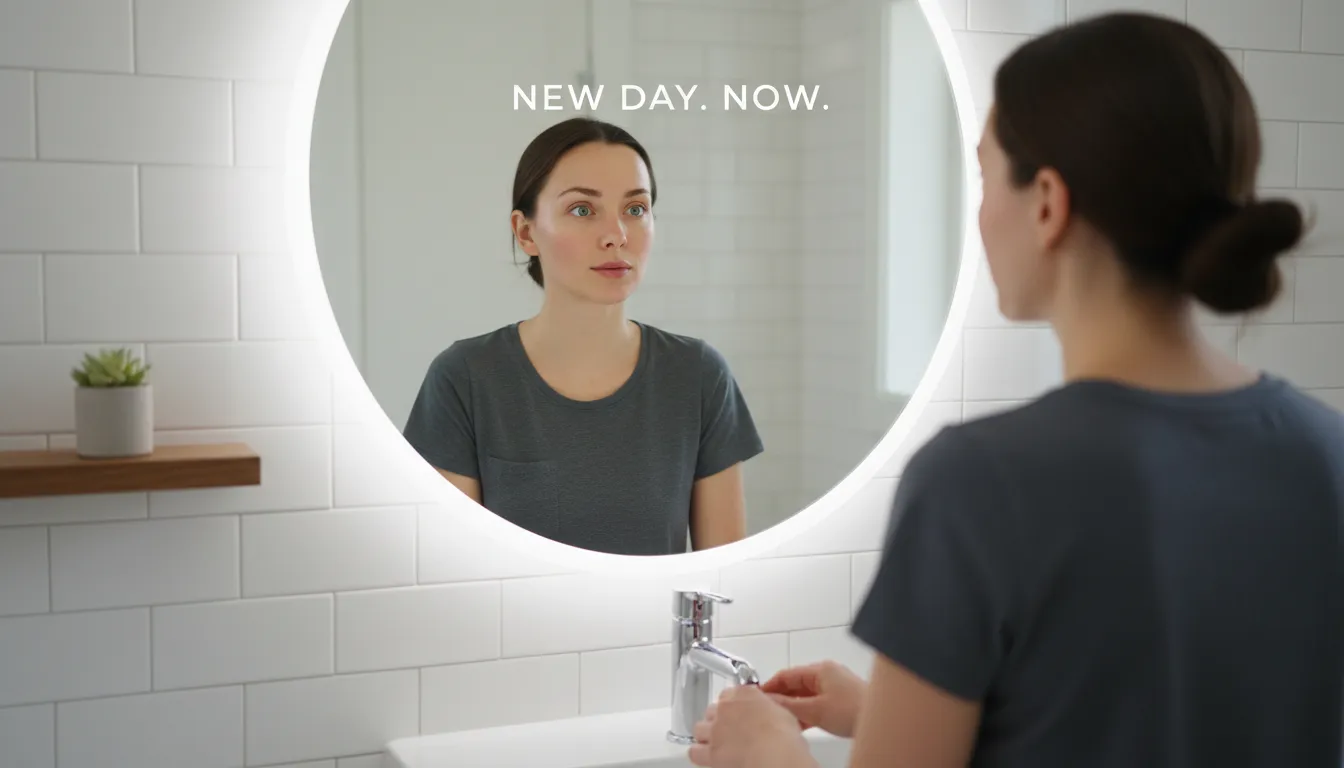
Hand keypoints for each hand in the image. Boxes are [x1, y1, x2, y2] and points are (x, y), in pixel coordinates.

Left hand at [687, 684, 810, 767]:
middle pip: (713, 709)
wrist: (772, 755)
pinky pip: (695, 751)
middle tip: (730, 727)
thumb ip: (768, 708)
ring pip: (700, 728)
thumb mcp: (782, 713)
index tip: (739, 709)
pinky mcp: (709, 752)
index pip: (731, 693)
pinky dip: (699, 753)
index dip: (735, 703)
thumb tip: (768, 713)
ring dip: (706, 733)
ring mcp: (715, 730)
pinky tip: (707, 755)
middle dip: (719, 717)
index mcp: (744, 694)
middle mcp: (725, 709)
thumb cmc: (782, 736)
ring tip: (716, 741)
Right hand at [759, 660, 867, 737]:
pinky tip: (800, 723)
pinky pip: (817, 701)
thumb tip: (770, 701)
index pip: (786, 674)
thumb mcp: (815, 710)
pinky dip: (807, 711)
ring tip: (782, 719)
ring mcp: (836, 685)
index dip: (770, 686)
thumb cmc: (855, 709)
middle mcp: (828, 673)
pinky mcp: (842, 698)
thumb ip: (789, 705)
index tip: (758, 697)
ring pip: (806, 694)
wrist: (881, 718)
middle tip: (768, 710)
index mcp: (821, 669)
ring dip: (794, 706)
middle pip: (796, 684)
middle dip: (782, 698)